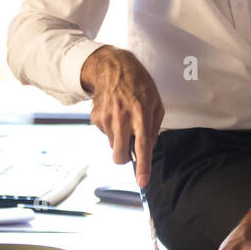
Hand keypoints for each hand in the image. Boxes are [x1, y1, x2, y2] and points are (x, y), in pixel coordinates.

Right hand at [79, 46, 164, 186]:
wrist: (113, 68)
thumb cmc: (139, 85)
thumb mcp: (155, 103)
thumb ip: (153, 128)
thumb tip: (147, 149)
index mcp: (141, 113)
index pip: (142, 145)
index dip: (143, 165)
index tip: (142, 181)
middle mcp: (122, 118)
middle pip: (119, 155)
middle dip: (124, 158)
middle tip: (129, 147)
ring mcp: (106, 119)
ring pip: (113, 145)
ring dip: (119, 138)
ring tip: (124, 118)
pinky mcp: (95, 118)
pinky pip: (105, 135)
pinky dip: (111, 129)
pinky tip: (115, 113)